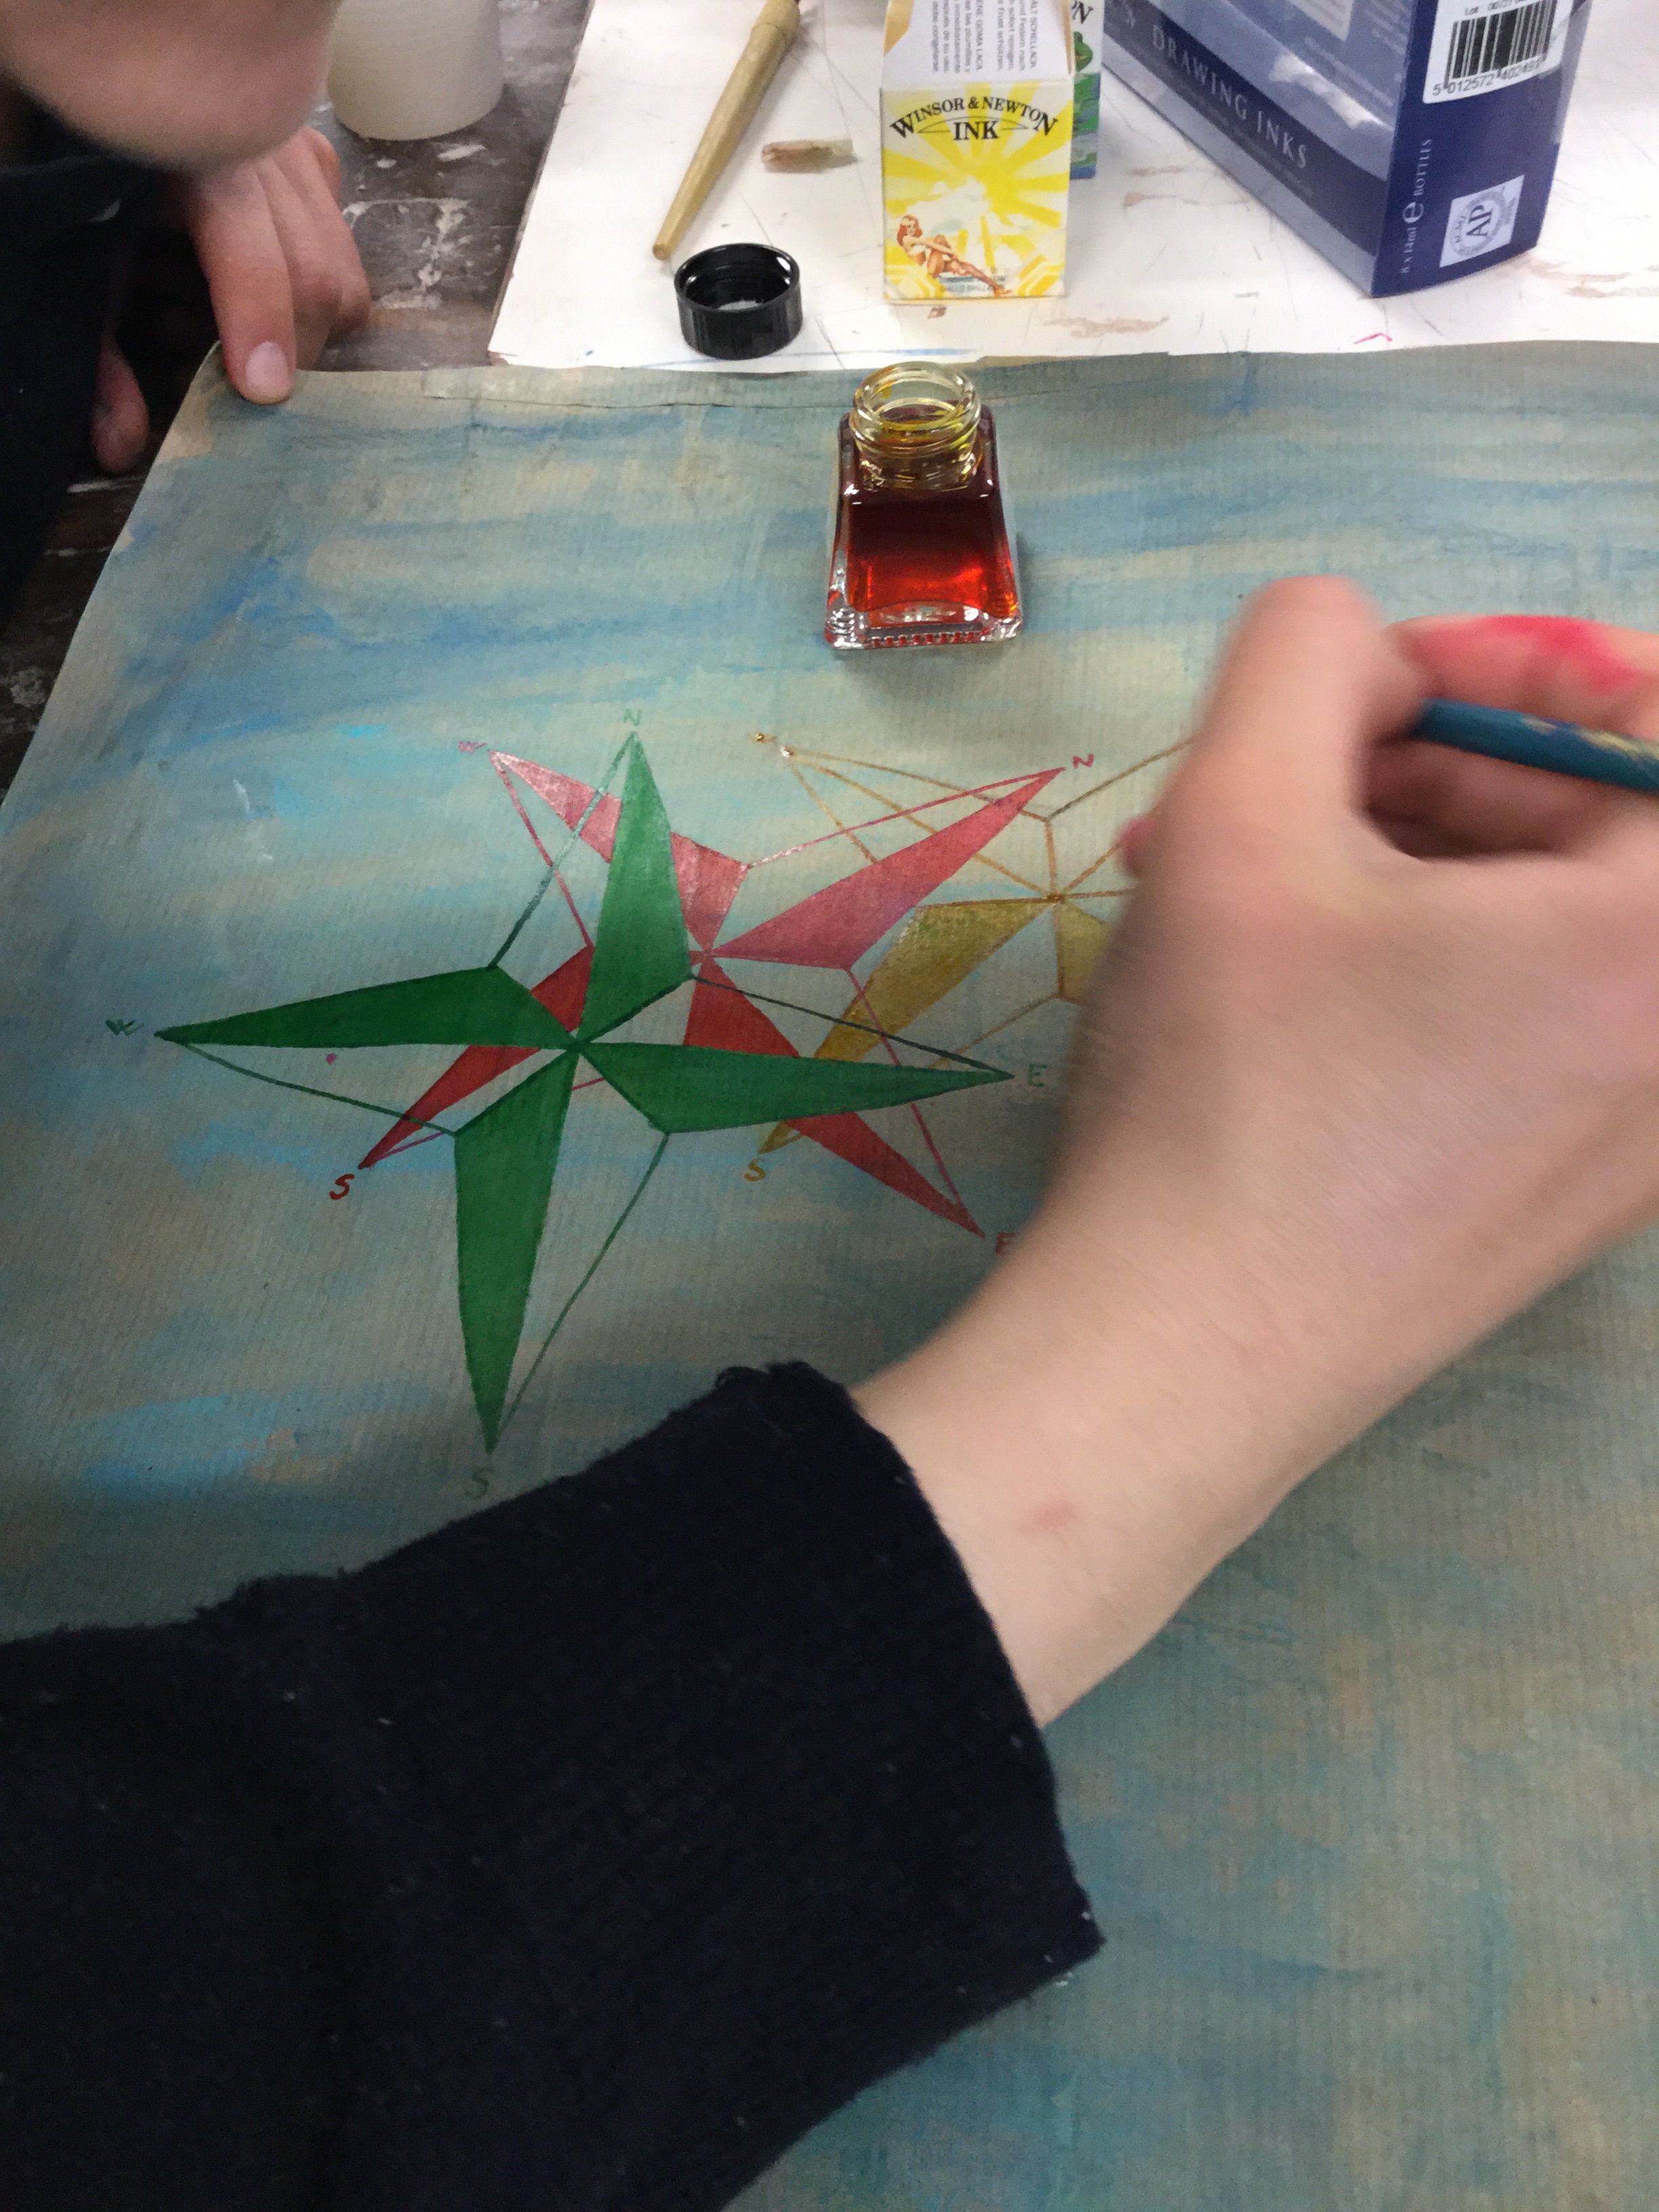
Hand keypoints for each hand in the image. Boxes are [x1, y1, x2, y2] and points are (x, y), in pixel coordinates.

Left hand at [93, 125, 370, 472]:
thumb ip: (102, 360)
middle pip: (316, 279)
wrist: (125, 96)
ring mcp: (299, 156)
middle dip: (291, 352)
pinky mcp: (319, 163)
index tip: (263, 391)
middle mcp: (264, 155)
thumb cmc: (104, 192)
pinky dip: (312, 294)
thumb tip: (120, 452)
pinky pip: (345, 253)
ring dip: (304, 330)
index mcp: (197, 166)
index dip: (260, 325)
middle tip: (242, 383)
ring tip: (234, 328)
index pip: (254, 255)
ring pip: (344, 278)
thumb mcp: (88, 272)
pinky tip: (257, 285)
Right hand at [859, 582, 1658, 1724]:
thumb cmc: (1225, 1091)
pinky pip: (1528, 1025)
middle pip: (1593, 826)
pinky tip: (1273, 990)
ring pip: (1541, 927)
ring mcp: (1641, 1139)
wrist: (1183, 1365)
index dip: (1525, 662)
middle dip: (1420, 774)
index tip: (1382, 681)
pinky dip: (1417, 971)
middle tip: (1255, 793)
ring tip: (1222, 894)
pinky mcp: (1574, 1200)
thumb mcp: (1231, 817)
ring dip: (1393, 869)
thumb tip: (1358, 649)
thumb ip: (1308, 651)